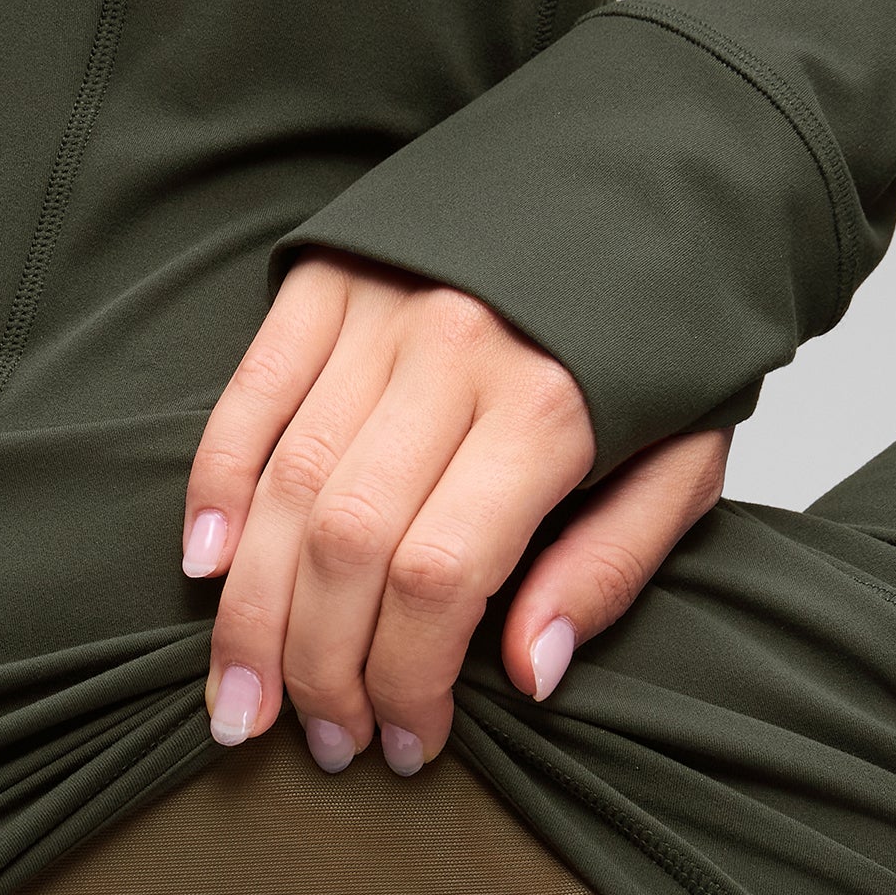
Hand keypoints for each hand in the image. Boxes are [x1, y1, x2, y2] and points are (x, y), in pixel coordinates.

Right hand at [183, 251, 730, 772]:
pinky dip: (214, 488)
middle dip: (317, 668)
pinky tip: (206, 570)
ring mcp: (377, 309)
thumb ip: (610, 565)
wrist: (667, 150)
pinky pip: (249, 398)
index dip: (406, 681)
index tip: (408, 744)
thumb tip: (528, 673)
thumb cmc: (672, 324)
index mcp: (548, 406)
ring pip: (282, 487)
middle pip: (343, 545)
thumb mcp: (689, 454)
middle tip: (320, 743)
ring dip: (250, 613)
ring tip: (242, 701)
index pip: (437, 578)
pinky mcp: (324, 280)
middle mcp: (450, 352)